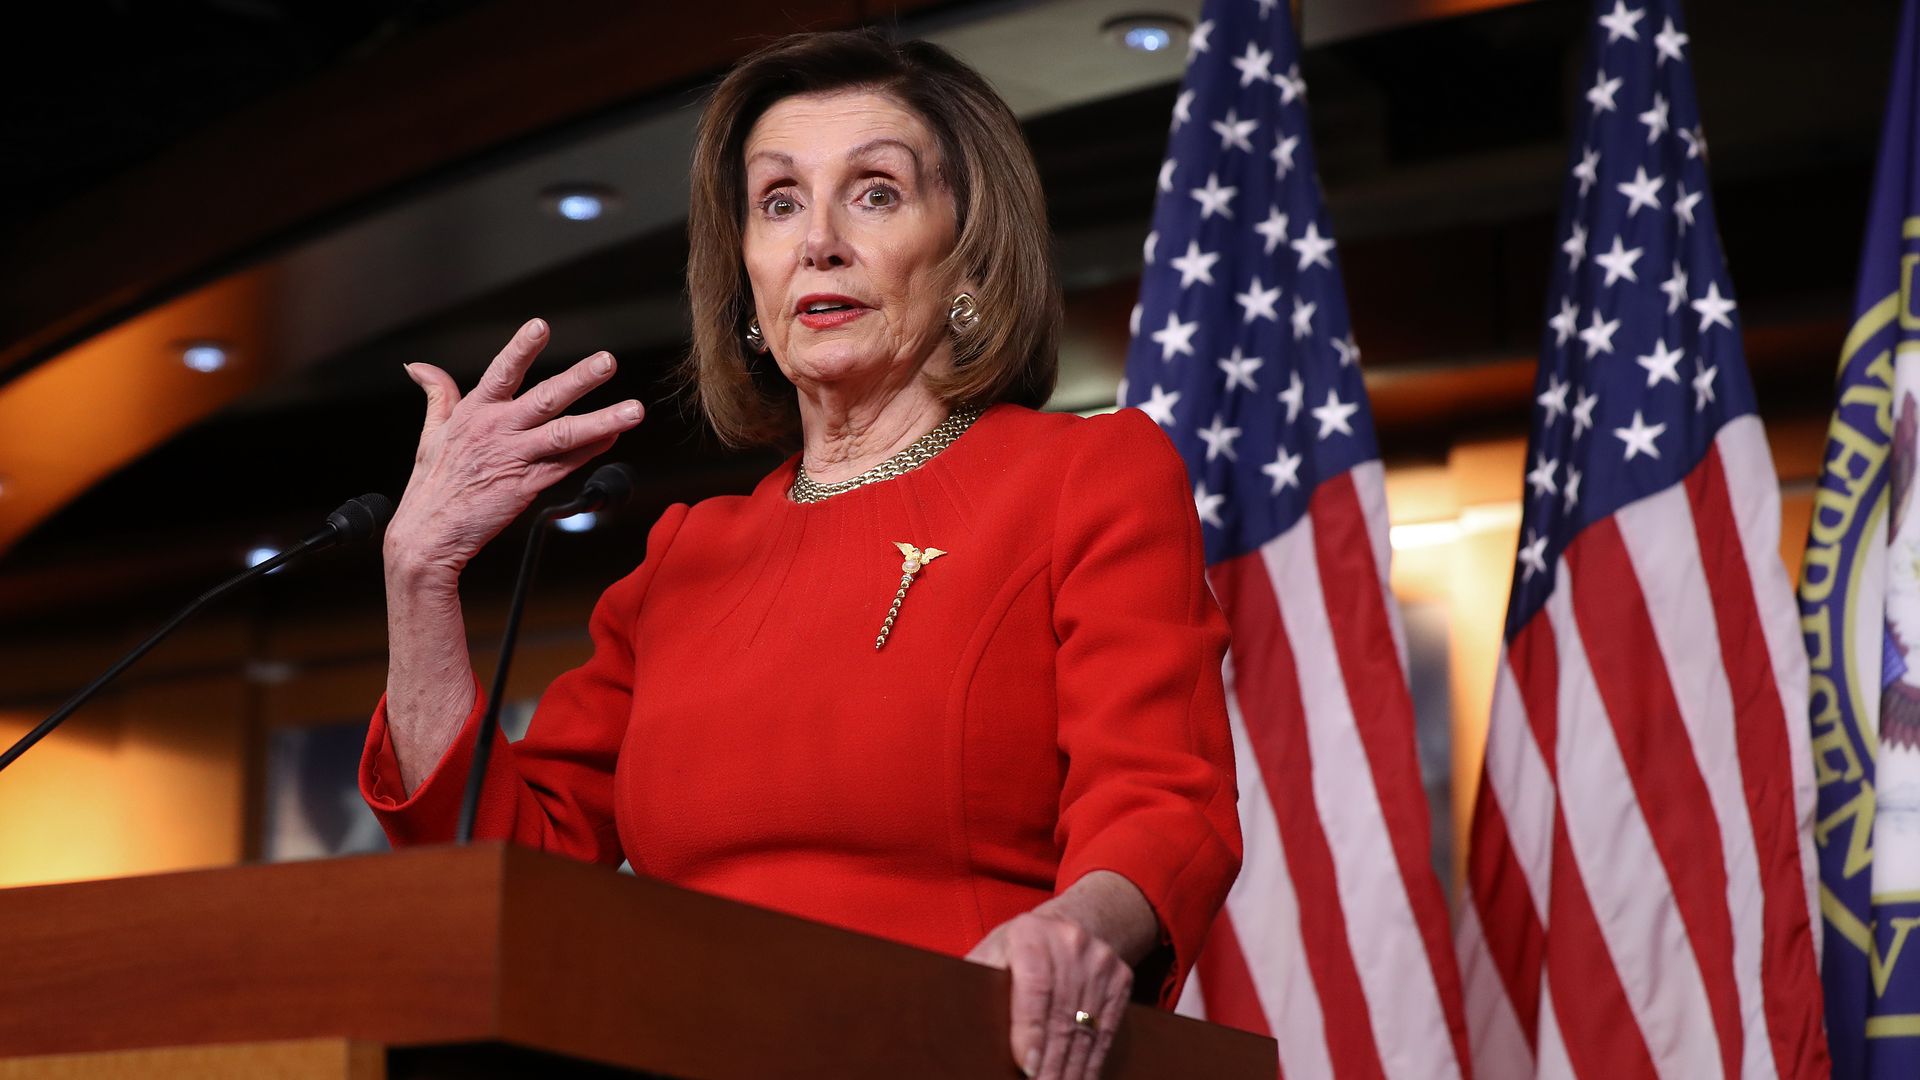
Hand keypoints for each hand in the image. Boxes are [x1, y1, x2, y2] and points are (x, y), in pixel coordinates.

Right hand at [388, 318, 643, 574]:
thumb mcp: (429, 434)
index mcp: (473, 413)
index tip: (541, 326)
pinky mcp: (526, 487)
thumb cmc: (432, 485)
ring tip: (634, 410)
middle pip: (544, 398)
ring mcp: (514, 458)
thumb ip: (436, 395)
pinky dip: (591, 451)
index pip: (501, 373)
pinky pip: (566, 466)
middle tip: (607, 361)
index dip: (521, 349)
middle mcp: (496, 431)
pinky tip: (613, 438)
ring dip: (602, 420)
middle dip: (579, 378)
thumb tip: (417, 366)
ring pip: (564, 434)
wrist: (428, 536)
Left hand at [966, 910, 1132, 1079]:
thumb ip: (976, 986)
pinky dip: (1092, 1062)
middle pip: (1061, 1015)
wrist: (1064, 927)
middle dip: (1050, 1062)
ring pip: (1086, 1029)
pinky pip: (1106, 1030)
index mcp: (1030, 934)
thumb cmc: (1013, 953)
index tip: (1026, 1066)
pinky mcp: (1120, 978)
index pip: (1035, 987)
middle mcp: (1070, 942)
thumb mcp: (991, 957)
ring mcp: (1100, 960)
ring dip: (1071, 1069)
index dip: (1030, 1030)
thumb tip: (954, 1028)